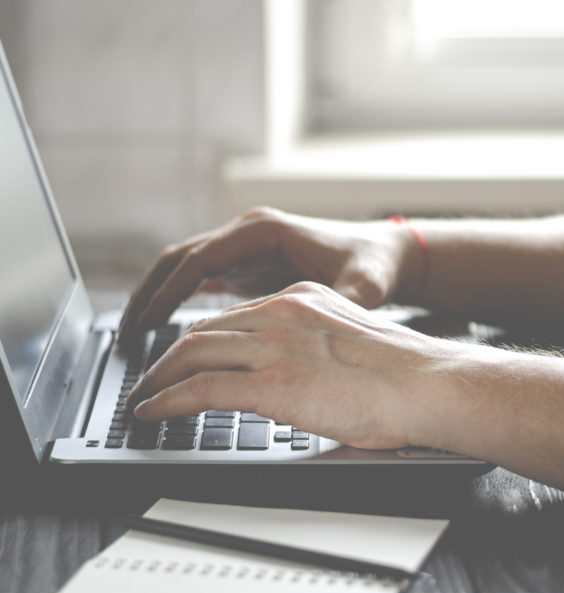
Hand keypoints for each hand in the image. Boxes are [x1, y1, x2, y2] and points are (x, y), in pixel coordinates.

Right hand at [117, 207, 419, 344]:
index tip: (146, 323)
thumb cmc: (374, 266)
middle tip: (125, 336)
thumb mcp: (364, 286)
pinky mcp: (249, 264)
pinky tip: (166, 334)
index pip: (200, 257)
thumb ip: (347, 301)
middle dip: (149, 295)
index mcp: (265, 230)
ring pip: (184, 268)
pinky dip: (179, 302)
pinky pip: (201, 280)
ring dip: (157, 298)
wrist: (386, 255)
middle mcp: (248, 233)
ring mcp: (245, 247)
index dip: (169, 291)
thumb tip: (340, 319)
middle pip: (179, 259)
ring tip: (135, 338)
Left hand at [126, 282, 454, 448]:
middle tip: (155, 377)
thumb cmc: (411, 377)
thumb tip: (310, 382)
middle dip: (172, 355)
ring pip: (192, 353)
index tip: (192, 355)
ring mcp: (276, 346)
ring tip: (145, 397)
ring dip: (159, 378)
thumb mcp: (356, 344)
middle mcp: (285, 313)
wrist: (432, 385)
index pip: (238, 314)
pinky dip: (167, 401)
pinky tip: (154, 413)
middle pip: (205, 329)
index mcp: (307, 301)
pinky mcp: (272, 383)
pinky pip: (199, 388)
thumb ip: (322, 351)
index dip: (205, 338)